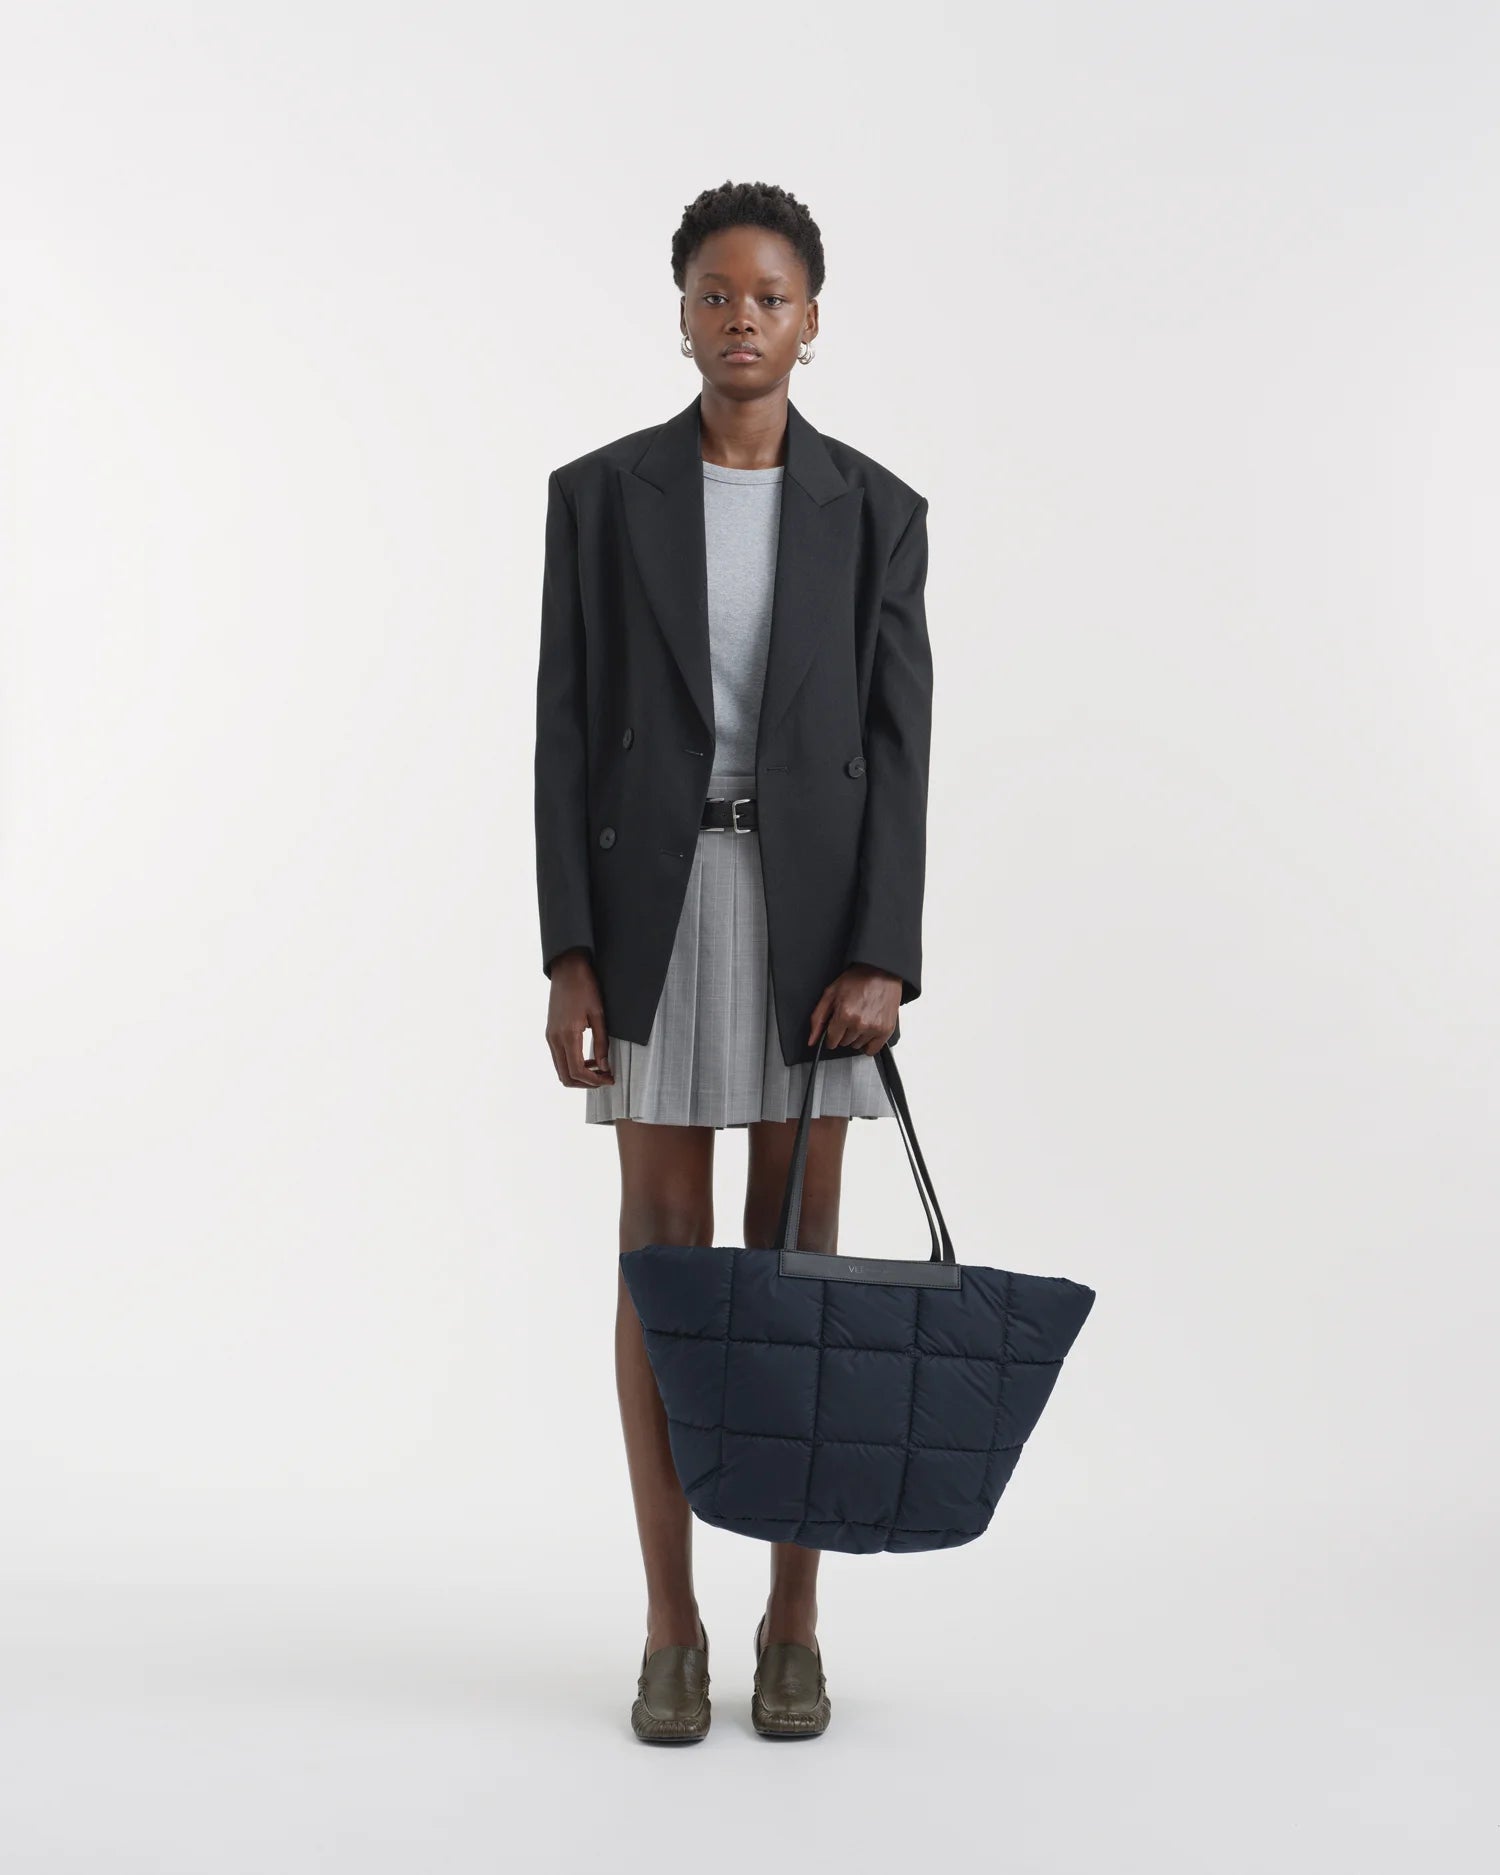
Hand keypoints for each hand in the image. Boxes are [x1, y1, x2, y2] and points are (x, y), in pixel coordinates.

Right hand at [545, 950, 615, 1087]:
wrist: (567, 969)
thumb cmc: (585, 987)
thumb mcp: (599, 1014)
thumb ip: (601, 1043)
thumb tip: (604, 1066)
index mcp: (567, 1034)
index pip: (577, 1071)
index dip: (594, 1080)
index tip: (610, 1078)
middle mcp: (554, 1039)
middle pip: (565, 1076)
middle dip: (586, 1083)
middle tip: (605, 1078)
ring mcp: (550, 1036)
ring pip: (560, 1069)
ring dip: (579, 1075)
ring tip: (599, 1069)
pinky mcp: (550, 1033)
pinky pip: (559, 1058)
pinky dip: (572, 1065)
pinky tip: (588, 1059)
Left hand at [808, 965, 901, 1053]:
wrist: (881, 972)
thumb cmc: (857, 980)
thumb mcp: (831, 994)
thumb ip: (818, 1018)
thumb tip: (811, 1040)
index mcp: (845, 1015)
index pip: (832, 1041)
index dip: (831, 1035)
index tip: (835, 1028)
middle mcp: (860, 1024)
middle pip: (844, 1043)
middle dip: (843, 1033)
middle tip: (849, 1017)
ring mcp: (874, 1028)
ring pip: (857, 1046)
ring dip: (856, 1037)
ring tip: (860, 1019)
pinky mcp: (886, 1031)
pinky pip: (872, 1050)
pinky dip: (868, 1044)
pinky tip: (867, 1031)